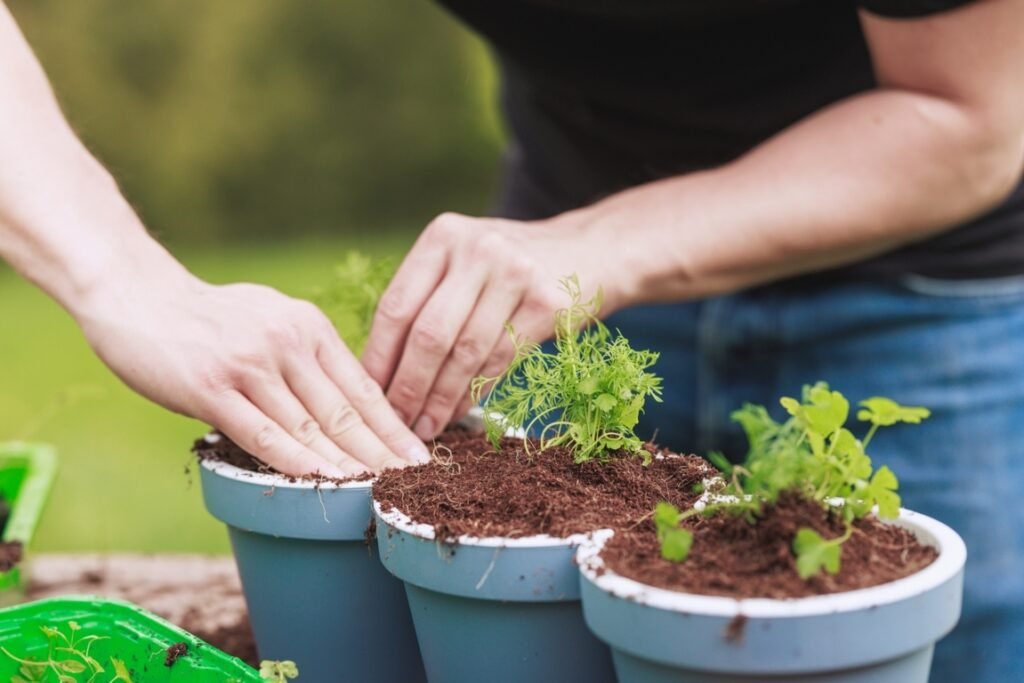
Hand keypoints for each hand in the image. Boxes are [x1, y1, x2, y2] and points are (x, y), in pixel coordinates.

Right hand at [74, 267, 430, 476]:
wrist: (137, 294)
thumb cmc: (208, 317)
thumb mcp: (272, 318)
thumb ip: (307, 354)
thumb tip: (344, 395)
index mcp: (309, 327)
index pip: (362, 386)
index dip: (393, 426)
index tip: (421, 456)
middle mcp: (288, 342)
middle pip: (345, 410)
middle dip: (383, 452)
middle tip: (416, 483)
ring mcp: (251, 365)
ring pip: (310, 426)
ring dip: (348, 464)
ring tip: (380, 492)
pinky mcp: (212, 388)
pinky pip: (262, 433)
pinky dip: (295, 460)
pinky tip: (322, 482)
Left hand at [363, 211, 620, 440]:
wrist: (592, 250)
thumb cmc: (512, 266)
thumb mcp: (465, 261)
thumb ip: (426, 299)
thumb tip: (379, 371)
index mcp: (443, 235)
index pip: (397, 306)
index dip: (379, 357)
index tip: (366, 394)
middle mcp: (477, 249)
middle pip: (428, 334)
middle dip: (407, 386)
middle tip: (394, 421)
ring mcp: (516, 273)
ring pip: (465, 352)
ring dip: (441, 399)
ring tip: (425, 426)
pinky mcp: (548, 302)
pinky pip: (500, 360)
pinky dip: (474, 392)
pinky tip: (459, 411)